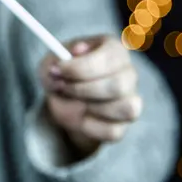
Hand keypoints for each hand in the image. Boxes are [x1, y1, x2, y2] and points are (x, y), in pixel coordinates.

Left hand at [40, 36, 141, 154]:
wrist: (62, 102)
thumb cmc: (62, 75)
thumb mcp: (51, 63)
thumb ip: (57, 59)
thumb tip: (69, 58)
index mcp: (113, 50)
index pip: (108, 58)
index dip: (81, 66)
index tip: (58, 70)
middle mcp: (128, 73)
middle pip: (118, 85)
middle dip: (83, 88)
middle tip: (62, 87)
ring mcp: (130, 100)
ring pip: (125, 109)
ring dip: (90, 107)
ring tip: (74, 101)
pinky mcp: (123, 125)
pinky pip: (113, 131)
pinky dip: (90, 126)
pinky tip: (80, 117)